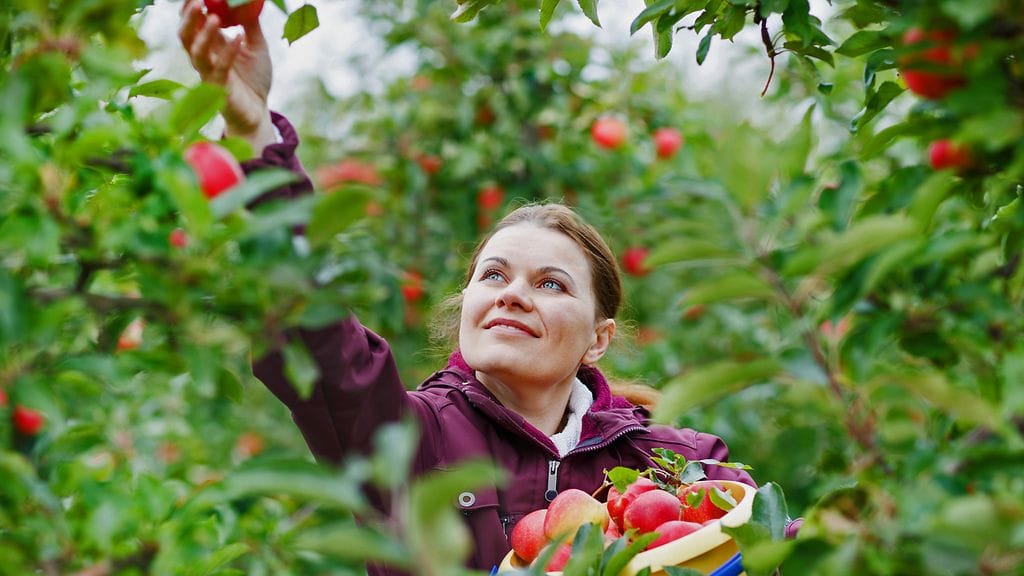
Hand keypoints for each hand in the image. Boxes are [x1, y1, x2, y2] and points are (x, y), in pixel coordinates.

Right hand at [178, 0, 275, 149]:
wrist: (258, 111)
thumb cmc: (254, 79)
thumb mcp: (256, 47)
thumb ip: (250, 25)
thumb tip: (248, 2)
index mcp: (209, 45)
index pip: (192, 23)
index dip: (190, 8)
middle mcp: (204, 58)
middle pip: (186, 35)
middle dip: (189, 17)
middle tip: (197, 0)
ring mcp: (209, 74)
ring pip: (196, 52)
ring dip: (204, 33)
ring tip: (216, 17)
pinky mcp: (219, 89)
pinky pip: (220, 68)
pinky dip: (229, 52)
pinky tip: (239, 38)